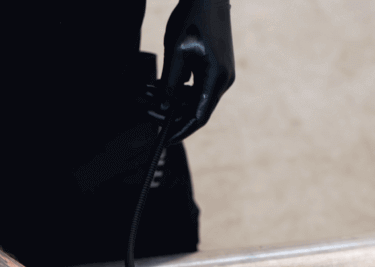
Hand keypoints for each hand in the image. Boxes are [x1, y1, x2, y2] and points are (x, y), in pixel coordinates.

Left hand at [161, 0, 234, 143]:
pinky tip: (164, 86)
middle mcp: (224, 80)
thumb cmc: (192, 17)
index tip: (164, 139)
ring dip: (175, 102)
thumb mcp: (175, 52)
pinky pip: (199, 88)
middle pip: (197, 111)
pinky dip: (182, 91)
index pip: (198, 117)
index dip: (180, 131)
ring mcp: (223, 75)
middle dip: (173, 116)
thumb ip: (169, 84)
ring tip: (151, 98)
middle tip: (150, 114)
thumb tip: (162, 108)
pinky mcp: (217, 69)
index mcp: (216, 78)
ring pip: (196, 100)